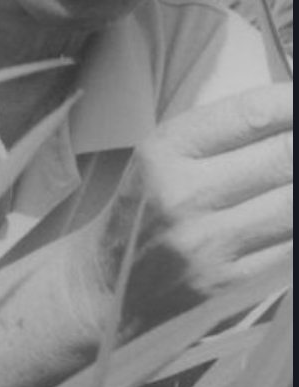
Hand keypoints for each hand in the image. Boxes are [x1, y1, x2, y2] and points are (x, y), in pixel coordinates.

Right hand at [92, 83, 292, 333]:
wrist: (108, 285)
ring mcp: (208, 244)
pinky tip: (290, 214)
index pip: (250, 115)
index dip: (290, 104)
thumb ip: (222, 134)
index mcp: (167, 150)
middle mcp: (184, 194)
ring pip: (293, 205)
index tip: (298, 101)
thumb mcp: (164, 156)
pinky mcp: (230, 286)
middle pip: (283, 157)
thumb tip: (290, 117)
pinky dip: (296, 227)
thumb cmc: (146, 209)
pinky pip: (290, 250)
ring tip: (294, 176)